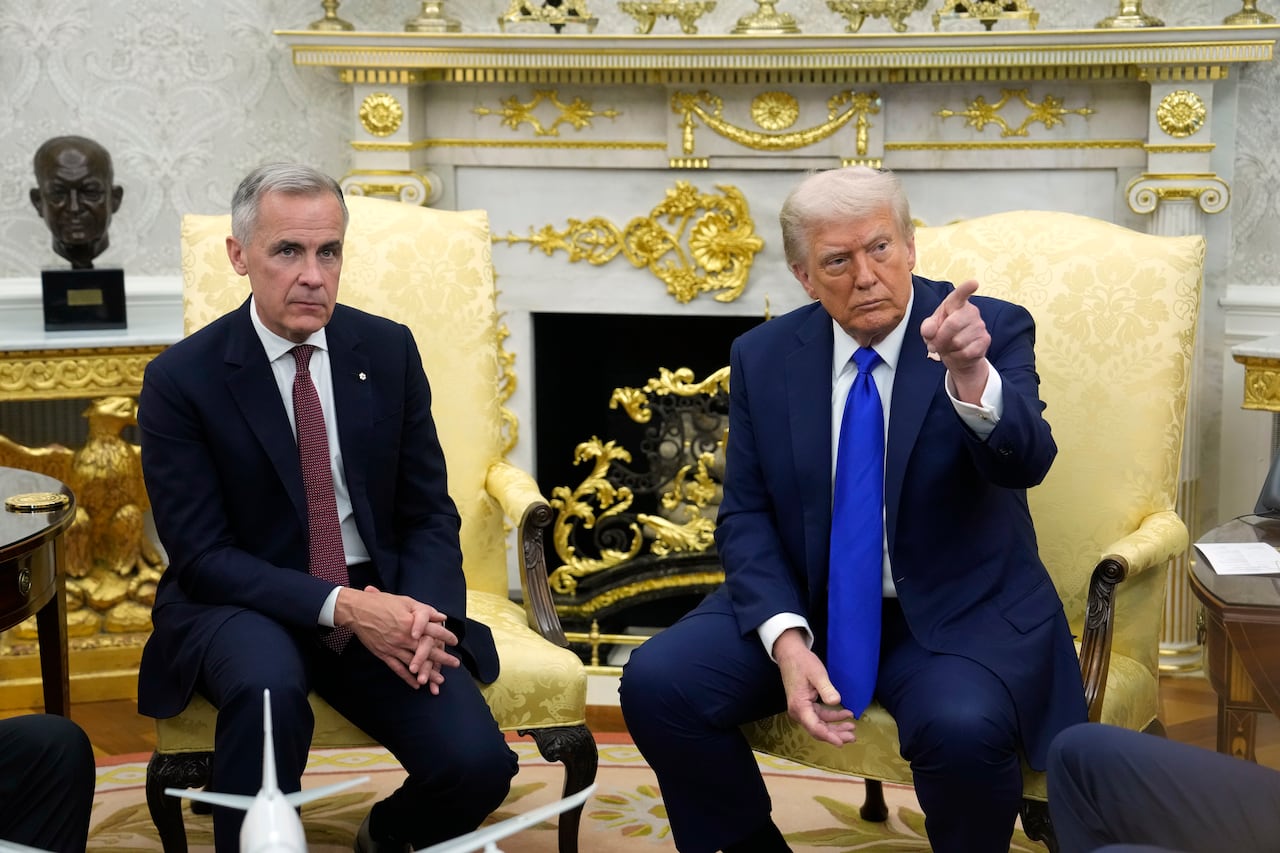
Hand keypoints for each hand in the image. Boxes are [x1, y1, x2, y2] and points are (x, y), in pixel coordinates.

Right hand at [335, 585, 460, 689]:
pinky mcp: (383, 654)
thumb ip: (424, 611)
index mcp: (410, 622)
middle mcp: (404, 637)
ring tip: (440, 680)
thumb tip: (440, 617)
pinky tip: (416, 684)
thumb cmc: (381, 603)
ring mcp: (393, 647)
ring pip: (414, 663)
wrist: (357, 611)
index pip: (433, 631)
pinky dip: (407, 678)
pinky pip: (398, 669)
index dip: (446, 637)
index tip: (455, 642)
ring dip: (428, 672)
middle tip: (455, 664)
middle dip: (442, 658)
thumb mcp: (405, 601)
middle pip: (427, 650)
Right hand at [773, 629, 855, 746]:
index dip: (829, 736)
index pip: (815, 727)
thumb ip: (826, 689)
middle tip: (853, 736)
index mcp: (800, 706)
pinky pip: (819, 717)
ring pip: (819, 725)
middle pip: (818, 730)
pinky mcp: (806, 706)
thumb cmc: (803, 663)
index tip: (841, 742)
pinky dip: (832, 717)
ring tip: (852, 727)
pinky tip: (845, 714)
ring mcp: (802, 709)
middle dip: (835, 735)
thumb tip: (836, 701)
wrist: (790, 654)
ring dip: (835, 727)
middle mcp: (798, 712)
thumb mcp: (817, 674)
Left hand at [919, 279, 989, 403]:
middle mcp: (970, 311)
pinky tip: (957, 353)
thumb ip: (927, 327)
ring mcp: (980, 325)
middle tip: (933, 346)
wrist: (957, 355)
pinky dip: (956, 356)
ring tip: (948, 347)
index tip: (974, 283)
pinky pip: (966, 352)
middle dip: (940, 338)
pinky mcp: (985, 340)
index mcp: (955, 304)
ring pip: (958, 341)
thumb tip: (930, 331)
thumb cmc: (942, 335)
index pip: (960, 294)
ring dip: (948, 349)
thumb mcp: (930, 330)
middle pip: (953, 324)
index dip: (966, 289)